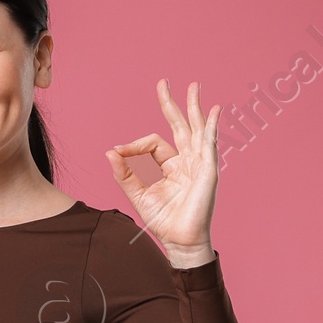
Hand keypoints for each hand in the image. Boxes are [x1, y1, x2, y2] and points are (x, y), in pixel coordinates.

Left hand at [105, 80, 220, 261]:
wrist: (179, 241)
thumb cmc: (162, 221)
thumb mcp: (137, 195)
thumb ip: (124, 174)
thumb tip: (110, 151)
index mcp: (171, 165)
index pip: (154, 142)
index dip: (134, 144)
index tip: (119, 151)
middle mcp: (187, 161)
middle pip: (180, 125)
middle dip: (173, 103)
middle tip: (164, 81)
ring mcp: (199, 164)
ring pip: (197, 129)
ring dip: (195, 107)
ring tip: (194, 86)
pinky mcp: (208, 172)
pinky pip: (210, 145)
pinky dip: (211, 127)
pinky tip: (213, 111)